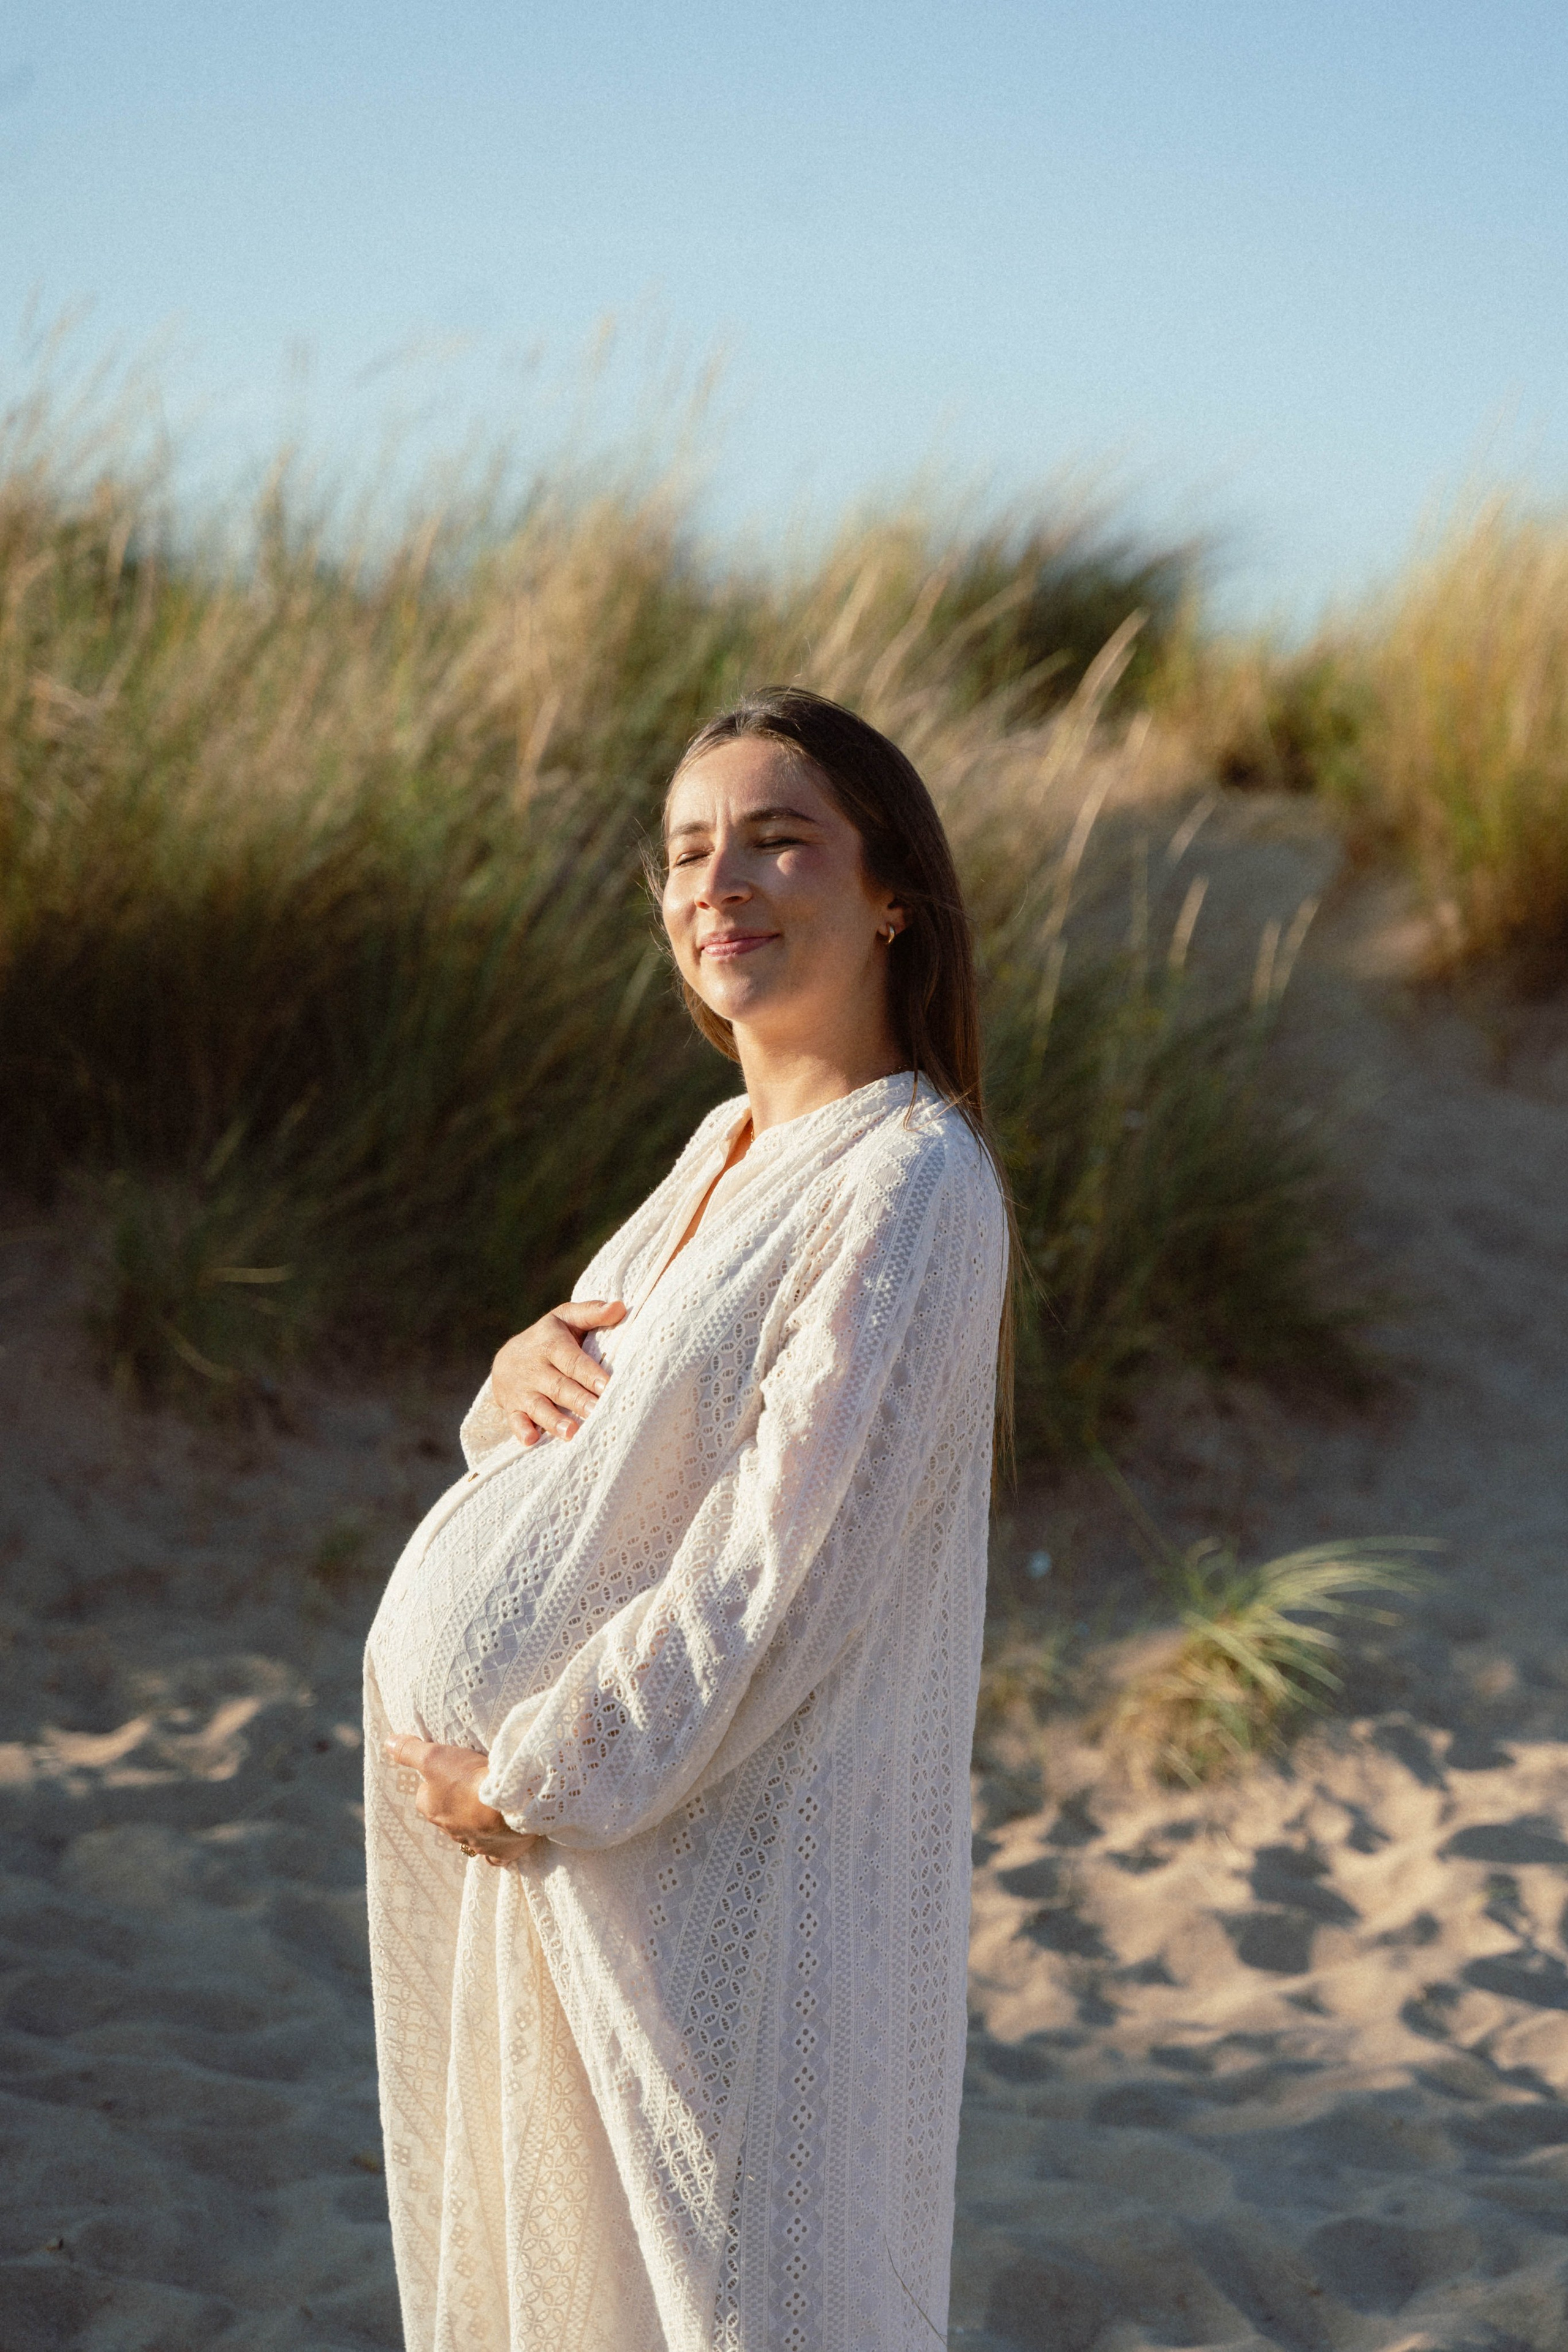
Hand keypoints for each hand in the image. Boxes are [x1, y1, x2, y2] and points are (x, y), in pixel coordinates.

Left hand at [383, 1733, 539, 1865]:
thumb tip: (388, 1742)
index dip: (434, 1783)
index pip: (425, 1796)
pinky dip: (494, 1846)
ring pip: (469, 1833)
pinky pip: (493, 1853)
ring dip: (475, 1821)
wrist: (507, 1805)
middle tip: (471, 1784)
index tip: (448, 1771)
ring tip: (489, 1805)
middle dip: (456, 1803)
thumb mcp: (433, 1757)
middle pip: (447, 1814)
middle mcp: (450, 1830)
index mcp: (432, 1809)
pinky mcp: (499, 1852)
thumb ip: (409, 1750)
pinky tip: (501, 1835)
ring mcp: (475, 1843)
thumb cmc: (467, 1780)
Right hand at [492, 1299, 625, 1444]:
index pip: (573, 1360)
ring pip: (538, 1406)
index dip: (589, 1373)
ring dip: (553, 1420)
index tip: (607, 1386)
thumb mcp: (566, 1318)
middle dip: (578, 1400)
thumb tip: (620, 1307)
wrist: (508, 1357)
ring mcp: (522, 1389)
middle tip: (597, 1412)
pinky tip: (531, 1440)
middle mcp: (535, 1367)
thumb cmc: (550, 1336)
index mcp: (551, 1343)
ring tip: (571, 1433)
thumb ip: (592, 1312)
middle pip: (559, 1386)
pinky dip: (521, 1430)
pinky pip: (514, 1420)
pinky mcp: (511, 1406)